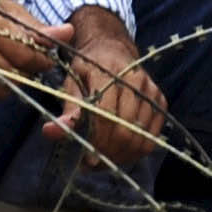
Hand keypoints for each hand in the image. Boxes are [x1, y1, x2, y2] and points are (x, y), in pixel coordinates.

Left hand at [50, 11, 165, 171]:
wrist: (111, 49)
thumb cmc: (87, 69)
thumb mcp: (71, 84)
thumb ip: (66, 110)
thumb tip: (50, 132)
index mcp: (109, 72)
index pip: (105, 116)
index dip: (95, 140)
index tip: (84, 157)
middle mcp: (135, 80)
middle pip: (125, 130)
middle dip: (108, 152)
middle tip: (92, 162)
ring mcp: (151, 91)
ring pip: (140, 138)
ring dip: (121, 156)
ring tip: (104, 158)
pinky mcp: (160, 101)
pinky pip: (152, 138)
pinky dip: (135, 152)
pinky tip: (119, 151)